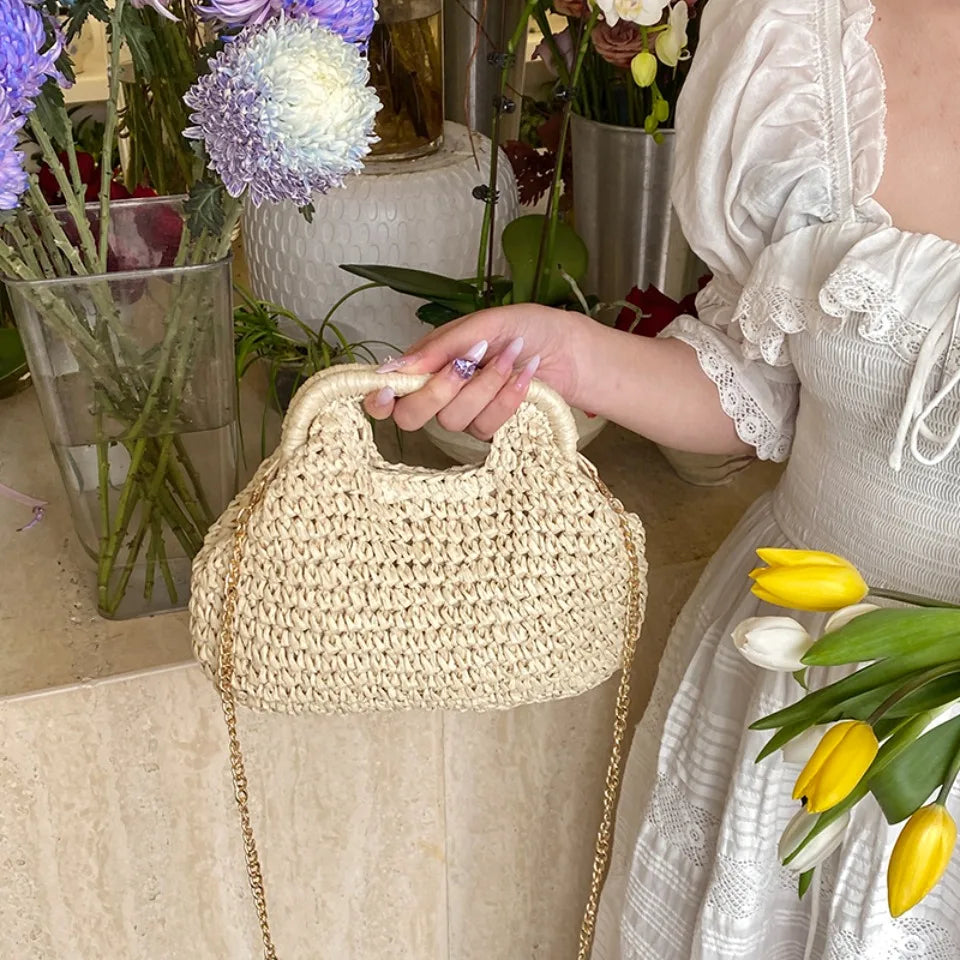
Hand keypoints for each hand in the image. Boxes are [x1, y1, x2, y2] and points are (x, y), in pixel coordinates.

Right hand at [363, 304, 589, 439]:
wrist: (568, 349)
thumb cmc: (526, 329)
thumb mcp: (483, 324)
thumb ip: (442, 346)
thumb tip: (397, 368)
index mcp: (427, 361)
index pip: (388, 389)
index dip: (378, 398)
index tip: (386, 393)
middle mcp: (438, 391)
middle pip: (411, 415)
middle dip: (438, 390)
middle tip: (467, 363)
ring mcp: (463, 412)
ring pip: (453, 419)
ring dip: (485, 386)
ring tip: (510, 357)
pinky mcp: (489, 427)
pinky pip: (485, 426)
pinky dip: (506, 399)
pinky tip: (524, 377)